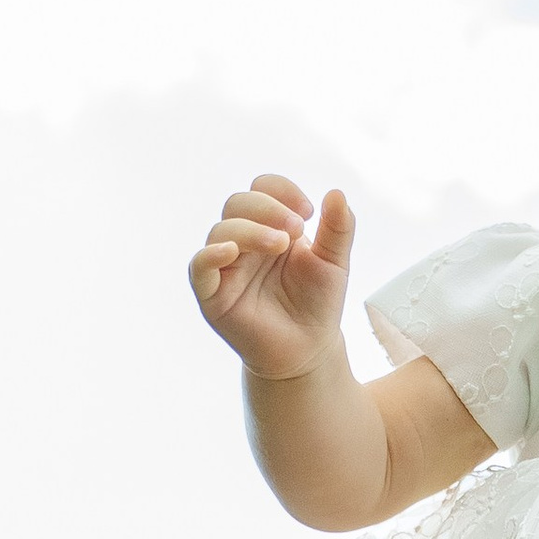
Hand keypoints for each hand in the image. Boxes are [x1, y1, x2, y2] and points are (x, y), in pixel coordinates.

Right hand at [190, 172, 355, 377]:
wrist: (308, 350)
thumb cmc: (317, 304)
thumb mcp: (335, 262)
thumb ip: (338, 228)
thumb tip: (337, 192)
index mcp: (269, 225)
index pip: (262, 188)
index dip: (282, 191)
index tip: (308, 212)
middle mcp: (243, 240)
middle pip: (238, 203)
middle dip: (267, 209)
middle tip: (296, 229)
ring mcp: (225, 265)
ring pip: (222, 230)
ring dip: (250, 230)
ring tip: (280, 244)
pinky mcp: (212, 294)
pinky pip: (200, 266)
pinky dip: (211, 254)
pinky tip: (231, 251)